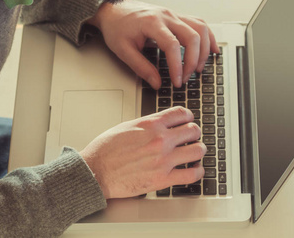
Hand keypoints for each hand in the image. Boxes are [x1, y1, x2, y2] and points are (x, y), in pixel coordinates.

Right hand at [79, 107, 205, 198]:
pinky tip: (196, 169)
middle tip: (192, 136)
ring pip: (197, 150)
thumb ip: (149, 124)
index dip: (188, 116)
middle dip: (195, 132)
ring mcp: (163, 160)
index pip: (181, 113)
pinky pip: (191, 174)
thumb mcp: (127, 126)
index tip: (188, 120)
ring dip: (199, 150)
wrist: (95, 171)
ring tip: (196, 151)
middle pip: (193, 130)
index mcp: (151, 124)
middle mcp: (160, 140)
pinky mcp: (162, 179)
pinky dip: (198, 171)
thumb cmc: (106, 150)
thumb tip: (162, 123)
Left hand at [88, 0, 219, 88]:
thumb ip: (141, 68)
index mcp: (152, 23)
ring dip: (204, 50)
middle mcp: (167, 16)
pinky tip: (213, 49)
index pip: (172, 45)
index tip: (177, 81)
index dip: (178, 66)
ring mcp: (174, 15)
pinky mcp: (177, 17)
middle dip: (194, 60)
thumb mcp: (123, 50)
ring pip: (200, 28)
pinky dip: (209, 37)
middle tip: (187, 77)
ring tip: (199, 67)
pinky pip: (200, 24)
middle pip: (192, 36)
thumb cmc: (117, 27)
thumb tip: (157, 83)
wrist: (113, 9)